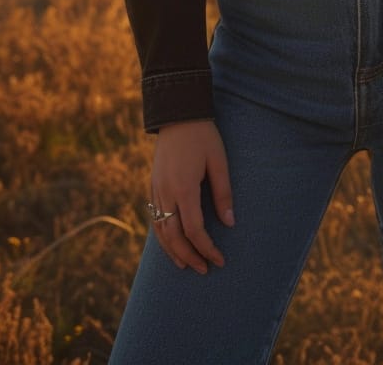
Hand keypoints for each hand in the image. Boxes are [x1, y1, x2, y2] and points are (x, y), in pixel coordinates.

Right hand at [150, 118, 234, 273]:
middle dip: (189, 256)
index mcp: (184, 188)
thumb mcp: (218, 161)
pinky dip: (162, 236)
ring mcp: (156, 190)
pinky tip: (171, 244)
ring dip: (173, 251)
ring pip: (160, 230)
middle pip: (173, 237)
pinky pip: (154, 218)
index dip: (207, 248)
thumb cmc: (203, 136)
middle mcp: (165, 193)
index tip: (219, 260)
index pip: (194, 230)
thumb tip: (229, 223)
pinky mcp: (153, 186)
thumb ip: (223, 193)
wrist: (177, 114)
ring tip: (186, 265)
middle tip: (204, 270)